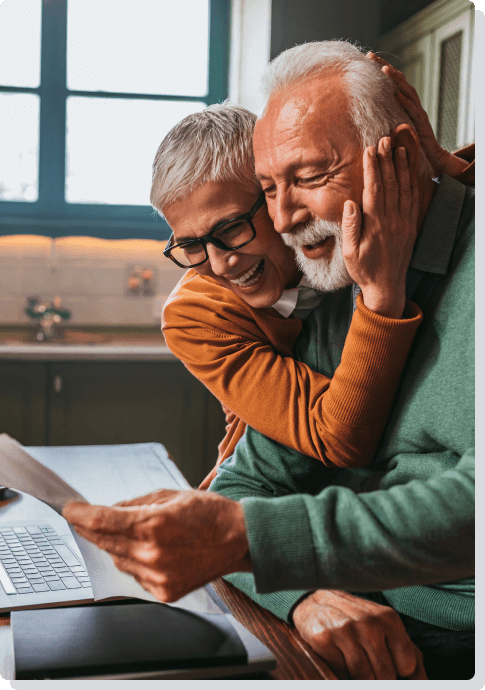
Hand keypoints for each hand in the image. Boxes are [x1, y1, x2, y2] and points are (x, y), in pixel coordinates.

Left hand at [63, 489, 250, 601]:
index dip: (81, 515)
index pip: (103, 521)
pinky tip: (152, 550)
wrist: (239, 540)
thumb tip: (109, 511)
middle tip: (85, 518)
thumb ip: (135, 504)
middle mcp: (153, 553)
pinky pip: (135, 574)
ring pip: (118, 559)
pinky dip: (135, 561)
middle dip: (92, 528)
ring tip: (137, 532)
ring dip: (117, 544)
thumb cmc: (209, 514)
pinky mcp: (164, 591)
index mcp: (154, 524)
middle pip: (105, 541)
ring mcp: (158, 576)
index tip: (69, 509)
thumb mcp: (171, 495)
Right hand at [292, 590, 426, 679]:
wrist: (315, 600)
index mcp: (388, 619)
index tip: (389, 665)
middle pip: (386, 676)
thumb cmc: (356, 619)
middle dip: (379, 677)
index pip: (407, 665)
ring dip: (361, 677)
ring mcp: (346, 631)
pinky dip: (342, 673)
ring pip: (365, 678)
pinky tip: (340, 657)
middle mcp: (369, 623)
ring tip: (355, 662)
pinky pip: (341, 674)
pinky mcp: (325, 639)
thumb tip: (424, 682)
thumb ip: (409, 653)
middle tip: (369, 664)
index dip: (398, 672)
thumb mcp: (385, 627)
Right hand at [342, 138, 418, 317]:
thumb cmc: (364, 270)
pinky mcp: (410, 226)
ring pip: (403, 188)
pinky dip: (412, 182)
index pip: (374, 190)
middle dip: (387, 160)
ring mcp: (403, 222)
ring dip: (401, 167)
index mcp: (375, 225)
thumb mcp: (349, 252)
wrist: (386, 287)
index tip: (370, 150)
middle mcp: (391, 220)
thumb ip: (350, 226)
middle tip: (384, 139)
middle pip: (390, 184)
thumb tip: (350, 203)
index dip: (373, 168)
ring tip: (398, 147)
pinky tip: (409, 170)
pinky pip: (413, 199)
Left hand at [366, 52, 468, 177]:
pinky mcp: (421, 123)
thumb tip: (365, 116)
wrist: (431, 158)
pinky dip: (404, 101)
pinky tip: (396, 94)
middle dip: (384, 66)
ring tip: (383, 69)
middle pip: (398, 80)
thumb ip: (385, 119)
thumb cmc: (411, 145)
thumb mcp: (394, 128)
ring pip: (407, 91)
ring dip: (395, 79)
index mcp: (404, 103)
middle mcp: (411, 103)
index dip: (379, 70)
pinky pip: (413, 110)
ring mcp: (417, 111)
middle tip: (370, 55)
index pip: (391, 82)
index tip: (366, 58)